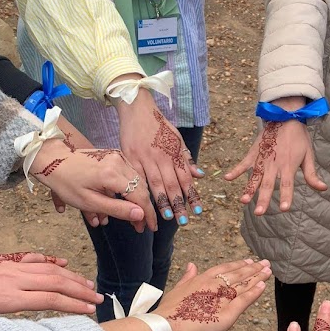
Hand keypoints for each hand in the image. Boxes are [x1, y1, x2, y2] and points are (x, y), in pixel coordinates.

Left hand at [0, 251, 102, 326]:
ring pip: (48, 270)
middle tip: (99, 298)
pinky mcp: (3, 264)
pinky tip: (62, 264)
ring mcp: (9, 269)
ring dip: (71, 277)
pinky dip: (50, 262)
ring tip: (88, 284)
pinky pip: (33, 260)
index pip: (50, 299)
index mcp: (8, 299)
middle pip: (55, 282)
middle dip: (80, 290)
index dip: (73, 305)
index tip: (90, 310)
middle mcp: (13, 280)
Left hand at [31, 137, 156, 231]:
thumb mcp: (89, 202)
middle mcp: (118, 162)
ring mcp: (117, 157)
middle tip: (139, 226)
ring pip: (136, 182)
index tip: (149, 228)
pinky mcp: (114, 156)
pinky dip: (129, 190)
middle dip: (142, 209)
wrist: (54, 161)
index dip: (147, 214)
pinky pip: (129, 175)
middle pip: (140, 189)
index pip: (140, 197)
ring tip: (133, 216)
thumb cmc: (67, 183)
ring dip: (136, 200)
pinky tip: (125, 201)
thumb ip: (117, 209)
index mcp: (111, 174)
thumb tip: (141, 215)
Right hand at [117, 85, 202, 224]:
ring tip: (167, 217)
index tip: (197, 211)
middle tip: (183, 221)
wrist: (137, 108)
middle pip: (171, 184)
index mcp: (174, 152)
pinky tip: (142, 203)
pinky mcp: (129, 157)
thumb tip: (200, 176)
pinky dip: (140, 191)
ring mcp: (144, 157)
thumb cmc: (159, 125)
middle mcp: (161, 156)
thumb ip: (186, 158)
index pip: (185, 178)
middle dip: (178, 204)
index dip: (192, 195)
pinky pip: (135, 178)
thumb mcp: (177, 138)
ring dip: (161, 202)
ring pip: (154, 183)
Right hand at [154, 258, 271, 330]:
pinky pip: (244, 300)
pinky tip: (263, 286)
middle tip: (265, 263)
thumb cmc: (168, 312)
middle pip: (238, 274)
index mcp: (202, 279)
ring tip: (268, 270)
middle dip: (253, 268)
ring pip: (244, 284)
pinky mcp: (227, 313)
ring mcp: (221, 298)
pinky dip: (255, 292)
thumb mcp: (177, 289)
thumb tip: (192, 265)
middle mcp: (213, 285)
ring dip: (257, 276)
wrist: (165, 326)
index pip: (224, 269)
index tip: (249, 261)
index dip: (238, 265)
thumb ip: (187, 277)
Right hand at [224, 104, 325, 214]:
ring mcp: (262, 159)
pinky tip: (227, 178)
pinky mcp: (254, 153)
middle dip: (263, 199)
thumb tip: (324, 189)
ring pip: (254, 177)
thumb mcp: (308, 156)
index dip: (286, 197)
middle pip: (268, 185)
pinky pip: (244, 163)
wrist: (286, 117)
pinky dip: (235, 170)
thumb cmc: (299, 138)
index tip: (284, 209)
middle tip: (259, 212)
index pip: (287, 185)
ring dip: (248, 189)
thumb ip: (312, 175)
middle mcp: (274, 165)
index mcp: (288, 166)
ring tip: (243, 200)